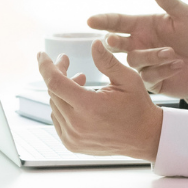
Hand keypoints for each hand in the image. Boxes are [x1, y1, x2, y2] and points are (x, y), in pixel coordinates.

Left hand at [36, 40, 164, 159]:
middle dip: (57, 73)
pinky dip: (62, 106)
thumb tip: (94, 43)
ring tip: (80, 81)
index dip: (46, 66)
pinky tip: (77, 100)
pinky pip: (57, 119)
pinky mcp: (72, 144)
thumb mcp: (128, 80)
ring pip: (54, 105)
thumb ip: (107, 61)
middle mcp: (77, 125)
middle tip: (67, 62)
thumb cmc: (138, 107)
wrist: (145, 138)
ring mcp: (73, 137)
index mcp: (89, 107)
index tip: (42, 55)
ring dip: (61, 90)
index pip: (55, 83)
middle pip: (53, 92)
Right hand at [87, 0, 187, 100]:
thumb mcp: (184, 14)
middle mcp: (139, 44)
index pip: (117, 22)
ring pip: (134, 61)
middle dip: (114, 42)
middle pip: (115, 44)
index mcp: (143, 26)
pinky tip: (179, 65)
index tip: (90, 20)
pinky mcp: (151, 81)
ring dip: (153, 56)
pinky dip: (163, 70)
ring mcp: (144, 64)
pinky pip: (147, 77)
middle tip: (114, 40)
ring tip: (173, 53)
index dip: (103, 20)